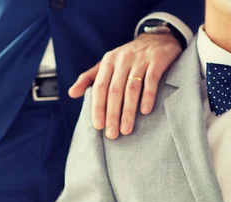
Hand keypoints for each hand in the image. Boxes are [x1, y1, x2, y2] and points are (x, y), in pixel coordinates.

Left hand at [68, 33, 182, 138]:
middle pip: (115, 91)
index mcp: (108, 62)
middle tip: (112, 134)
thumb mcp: (107, 64)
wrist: (158, 38)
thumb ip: (89, 78)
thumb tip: (71, 94)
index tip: (98, 126)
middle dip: (112, 114)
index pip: (100, 87)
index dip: (98, 107)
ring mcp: (140, 60)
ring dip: (128, 111)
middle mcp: (122, 60)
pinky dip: (148, 95)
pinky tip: (145, 111)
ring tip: (126, 129)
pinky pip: (151, 80)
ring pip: (132, 88)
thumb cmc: (129, 57)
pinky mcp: (157, 61)